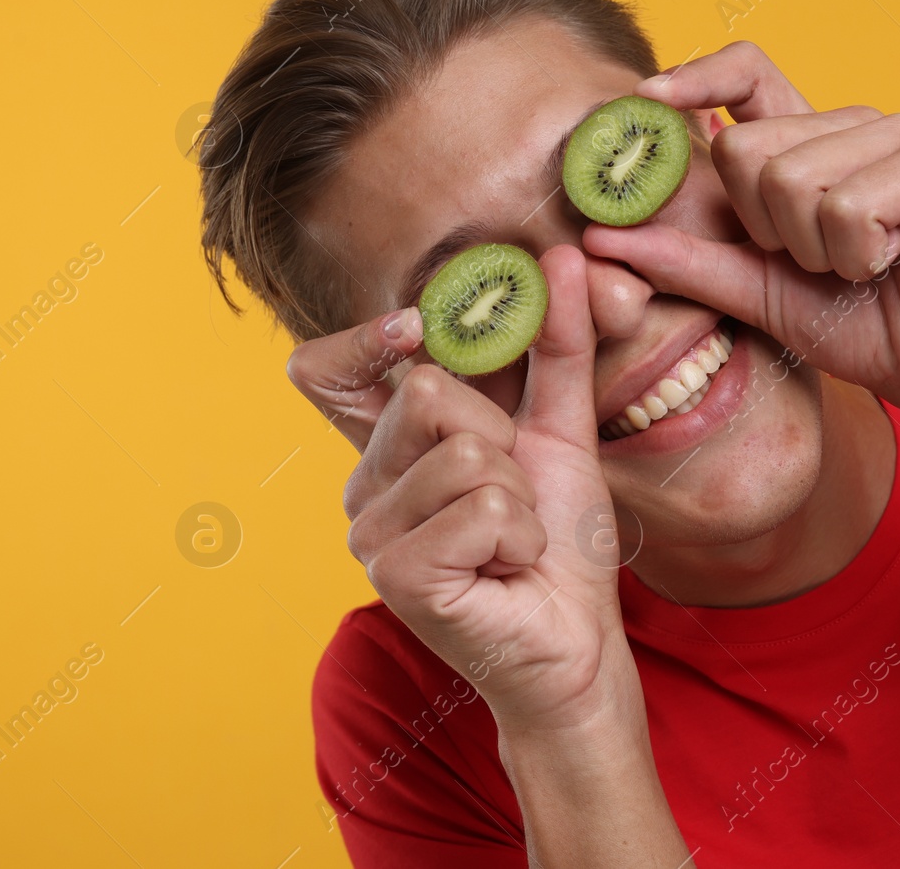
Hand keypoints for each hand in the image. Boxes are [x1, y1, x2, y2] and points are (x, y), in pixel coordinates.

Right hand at [289, 246, 635, 729]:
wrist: (576, 642)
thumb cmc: (556, 545)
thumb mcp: (560, 429)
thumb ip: (558, 345)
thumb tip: (564, 257)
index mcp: (386, 450)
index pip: (322, 370)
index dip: (363, 338)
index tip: (419, 327)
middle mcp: (363, 487)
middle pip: (428, 392)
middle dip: (503, 441)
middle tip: (512, 498)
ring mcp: (371, 534)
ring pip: (466, 453)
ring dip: (521, 499)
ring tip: (512, 541)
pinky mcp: (398, 575)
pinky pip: (483, 507)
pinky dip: (521, 537)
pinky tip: (506, 570)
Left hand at [584, 41, 899, 416]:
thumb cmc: (855, 324)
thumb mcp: (750, 291)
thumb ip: (683, 259)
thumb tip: (597, 235)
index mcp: (807, 142)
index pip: (745, 71)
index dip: (695, 75)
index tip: (648, 98)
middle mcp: (852, 124)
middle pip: (747, 147)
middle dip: (764, 226)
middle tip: (814, 260)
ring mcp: (898, 135)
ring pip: (792, 178)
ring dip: (814, 248)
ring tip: (856, 264)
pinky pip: (846, 203)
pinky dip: (856, 252)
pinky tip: (890, 261)